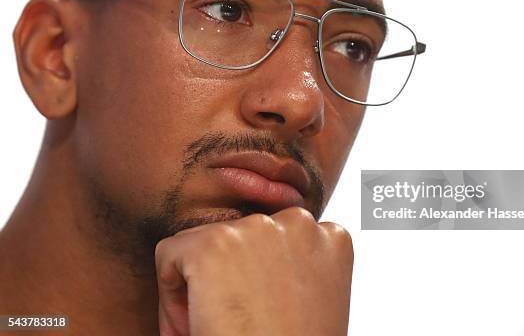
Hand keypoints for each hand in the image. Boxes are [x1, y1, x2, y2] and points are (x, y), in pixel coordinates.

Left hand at [155, 207, 353, 335]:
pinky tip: (195, 320)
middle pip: (242, 235)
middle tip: (234, 321)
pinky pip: (170, 253)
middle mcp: (299, 223)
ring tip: (216, 323)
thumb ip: (295, 268)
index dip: (260, 277)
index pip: (278, 239)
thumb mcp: (313, 302)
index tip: (258, 311)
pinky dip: (170, 289)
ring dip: (202, 280)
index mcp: (331, 239)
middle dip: (229, 274)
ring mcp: (257, 228)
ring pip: (205, 242)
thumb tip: (254, 259)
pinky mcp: (214, 242)